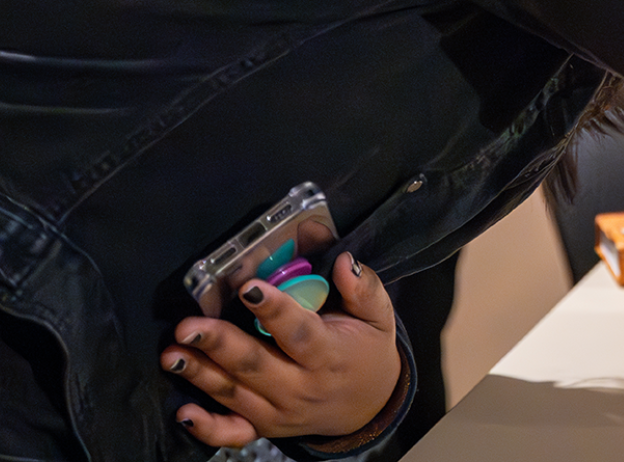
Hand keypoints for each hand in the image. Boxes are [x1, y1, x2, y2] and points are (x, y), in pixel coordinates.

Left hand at [161, 252, 399, 446]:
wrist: (370, 404)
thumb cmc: (368, 351)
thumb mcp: (379, 317)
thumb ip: (364, 289)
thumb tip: (342, 262)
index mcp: (330, 355)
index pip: (299, 332)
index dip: (274, 310)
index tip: (248, 288)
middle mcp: (302, 387)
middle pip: (255, 365)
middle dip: (219, 344)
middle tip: (188, 327)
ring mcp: (280, 412)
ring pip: (235, 393)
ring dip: (200, 374)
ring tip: (171, 353)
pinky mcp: (265, 428)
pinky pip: (233, 434)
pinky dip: (207, 427)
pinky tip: (184, 412)